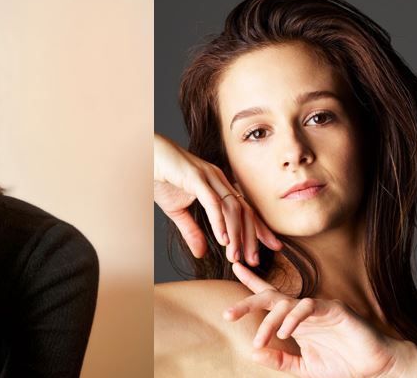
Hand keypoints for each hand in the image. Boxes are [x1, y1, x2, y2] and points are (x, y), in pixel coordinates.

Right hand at [154, 133, 281, 264]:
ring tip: (235, 256)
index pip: (245, 210)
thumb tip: (202, 252)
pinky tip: (222, 239)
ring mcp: (209, 177)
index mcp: (218, 186)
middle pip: (244, 210)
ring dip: (236, 234)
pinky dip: (219, 221)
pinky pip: (213, 202)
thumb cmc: (161, 178)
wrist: (144, 157)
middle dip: (252, 237)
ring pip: (231, 208)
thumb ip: (192, 231)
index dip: (259, 230)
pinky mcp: (196, 177)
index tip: (271, 248)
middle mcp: (219, 180)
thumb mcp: (177, 211)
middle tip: (255, 260)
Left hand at [225, 262, 400, 376]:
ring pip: (286, 304)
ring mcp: (319, 308)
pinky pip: (308, 307)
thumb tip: (253, 351)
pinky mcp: (335, 310)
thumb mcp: (303, 367)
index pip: (269, 297)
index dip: (251, 280)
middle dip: (247, 303)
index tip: (235, 265)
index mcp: (294, 320)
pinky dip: (294, 319)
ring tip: (261, 339)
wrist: (376, 369)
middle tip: (228, 314)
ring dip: (269, 322)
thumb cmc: (342, 365)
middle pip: (269, 297)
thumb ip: (280, 361)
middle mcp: (303, 310)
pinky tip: (287, 332)